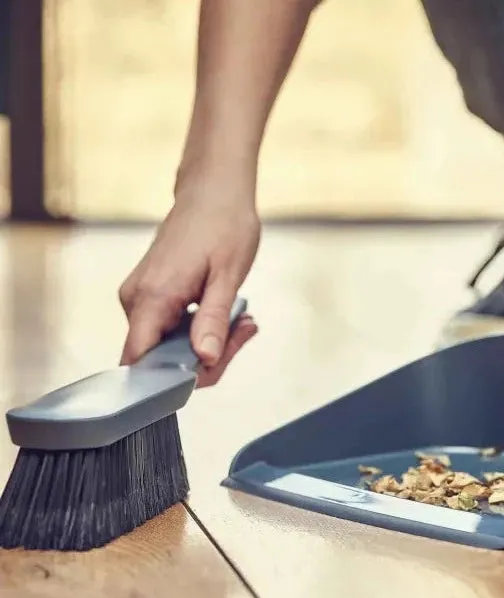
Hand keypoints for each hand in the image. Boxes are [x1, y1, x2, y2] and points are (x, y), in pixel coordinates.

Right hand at [119, 198, 259, 386]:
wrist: (213, 190)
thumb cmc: (224, 224)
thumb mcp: (228, 277)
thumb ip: (213, 321)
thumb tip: (205, 361)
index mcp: (152, 297)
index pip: (141, 363)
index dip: (174, 379)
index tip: (215, 364)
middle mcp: (136, 300)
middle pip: (160, 359)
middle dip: (207, 357)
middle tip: (244, 331)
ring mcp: (140, 297)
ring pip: (169, 346)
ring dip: (208, 341)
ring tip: (242, 318)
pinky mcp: (150, 294)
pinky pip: (170, 328)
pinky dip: (200, 328)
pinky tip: (229, 313)